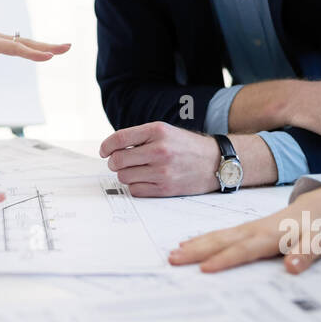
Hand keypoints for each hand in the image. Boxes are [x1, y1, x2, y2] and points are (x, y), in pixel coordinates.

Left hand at [0, 11, 69, 93]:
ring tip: (63, 49)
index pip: (11, 47)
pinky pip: (15, 45)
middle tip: (68, 47)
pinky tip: (41, 52)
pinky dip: (30, 48)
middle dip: (46, 45)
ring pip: (22, 43)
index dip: (30, 53)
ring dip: (42, 46)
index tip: (49, 56)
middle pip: (24, 43)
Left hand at [98, 121, 220, 196]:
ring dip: (125, 175)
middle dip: (114, 162)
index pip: (119, 139)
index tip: (103, 151)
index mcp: (157, 131)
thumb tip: (112, 149)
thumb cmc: (188, 147)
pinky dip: (135, 186)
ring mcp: (163, 171)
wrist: (217, 162)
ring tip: (136, 170)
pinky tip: (144, 180)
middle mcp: (160, 150)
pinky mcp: (166, 188)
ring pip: (125, 177)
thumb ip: (140, 138)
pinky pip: (136, 190)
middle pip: (118, 160)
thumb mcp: (166, 132)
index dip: (106, 146)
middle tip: (118, 163)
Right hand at [167, 186, 320, 271]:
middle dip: (196, 251)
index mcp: (269, 236)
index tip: (204, 270)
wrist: (318, 204)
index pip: (243, 251)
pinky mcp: (245, 229)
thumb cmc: (317, 227)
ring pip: (216, 236)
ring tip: (173, 253)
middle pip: (221, 241)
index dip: (224, 260)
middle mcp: (253, 230)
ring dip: (194, 245)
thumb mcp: (318, 242)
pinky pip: (220, 234)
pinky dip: (202, 239)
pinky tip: (188, 243)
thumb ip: (304, 256)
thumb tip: (291, 268)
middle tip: (173, 260)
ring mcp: (247, 228)